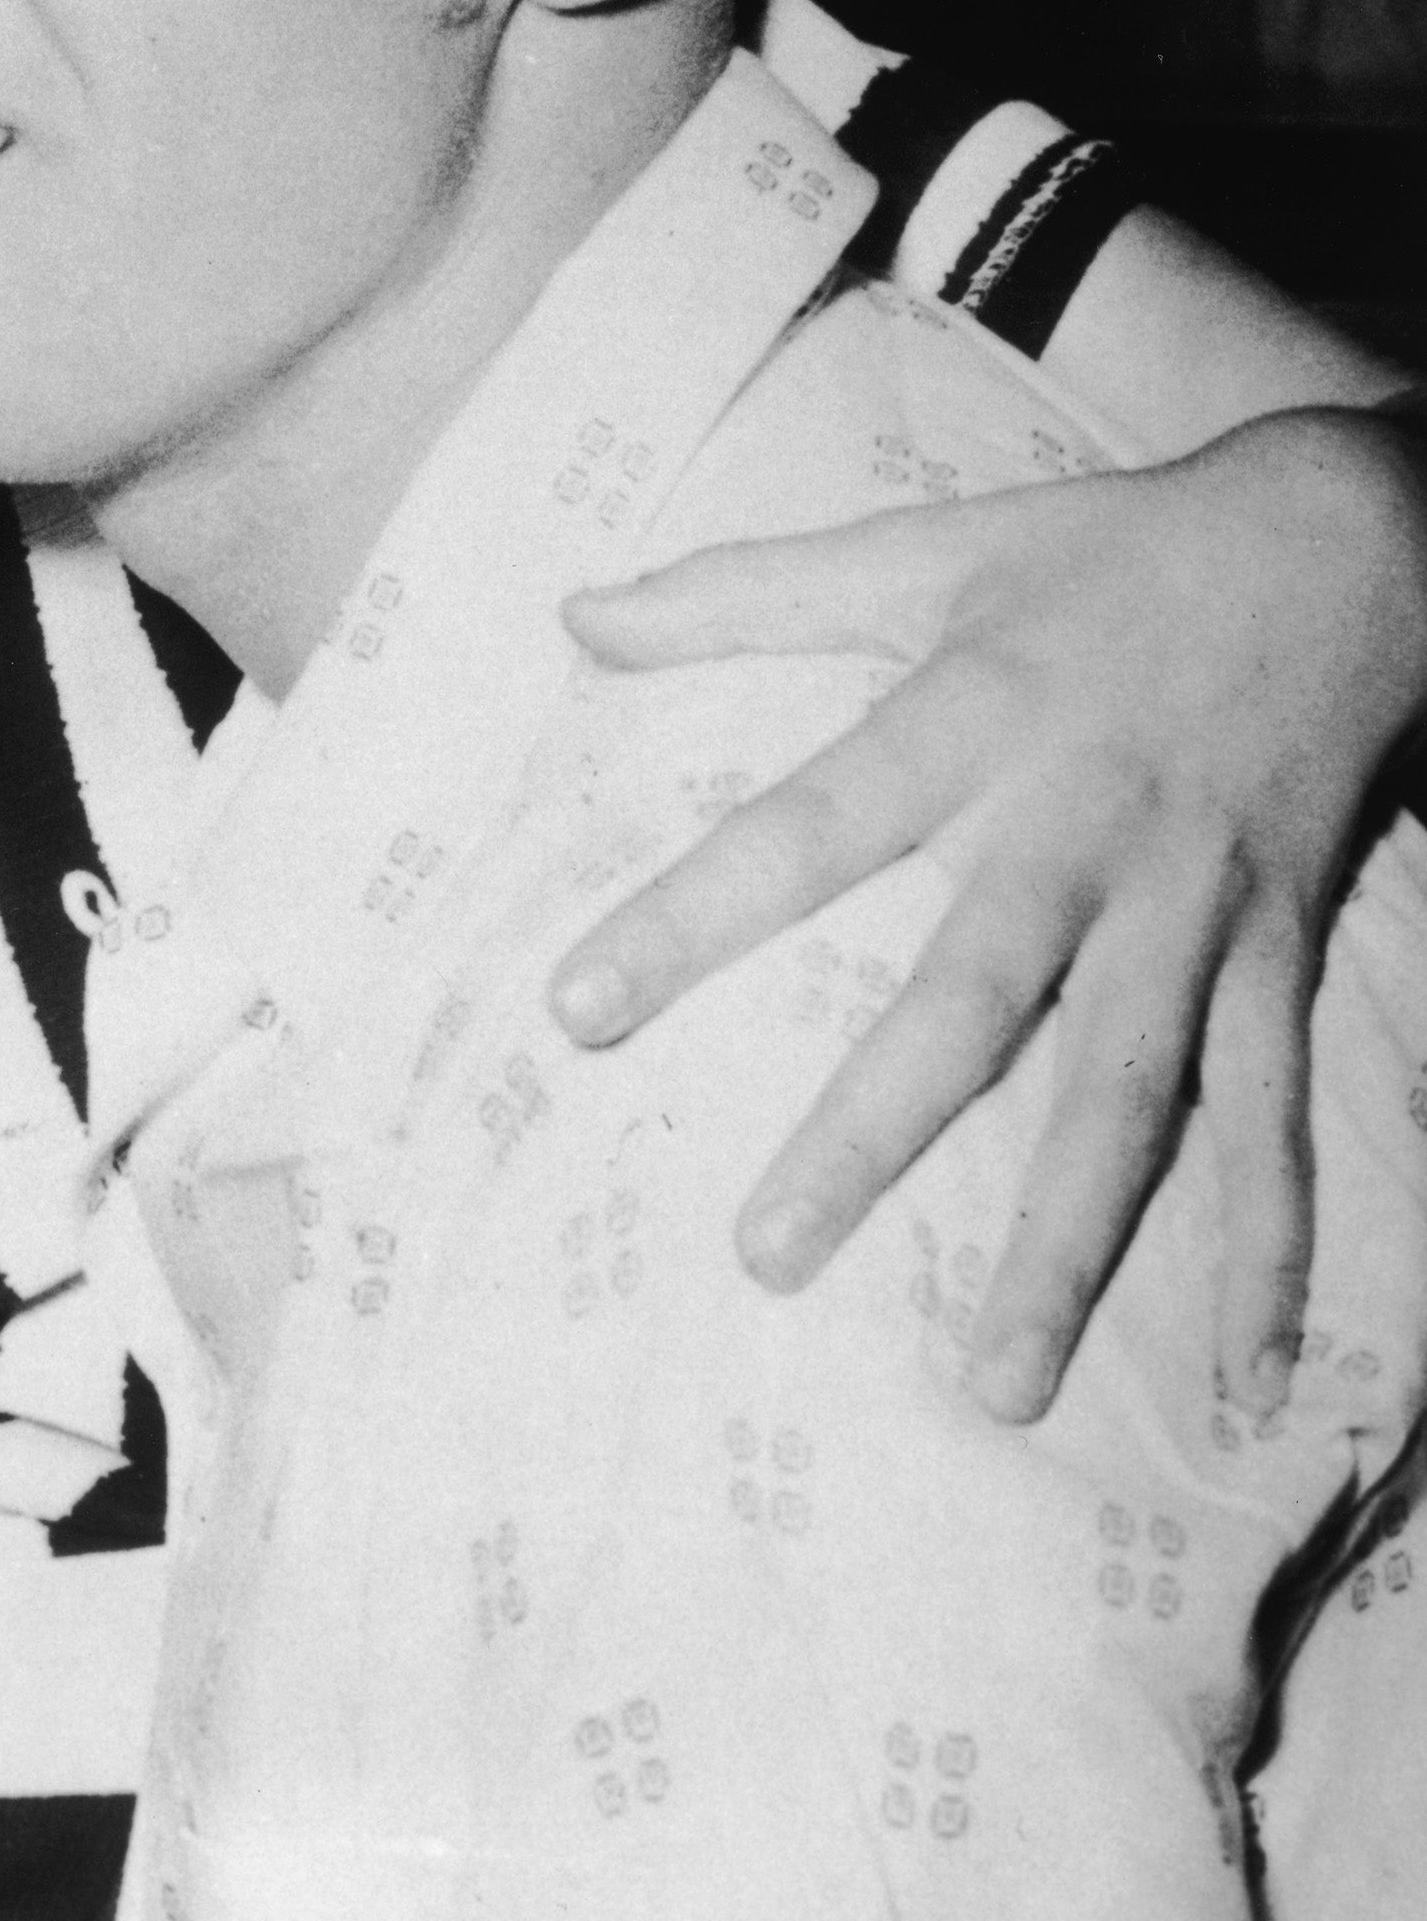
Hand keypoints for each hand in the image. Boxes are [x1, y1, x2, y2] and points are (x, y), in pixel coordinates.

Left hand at [546, 409, 1426, 1420]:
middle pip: (968, 1000)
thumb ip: (743, 591)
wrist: (1352, 536)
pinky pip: (1274, 1109)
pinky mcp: (1279, 950)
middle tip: (768, 1256)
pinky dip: (1271, 1239)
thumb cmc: (1106, 552)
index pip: (807, 829)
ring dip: (1069, 1243)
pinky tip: (1248, 1369)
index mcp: (972, 723)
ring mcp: (1189, 905)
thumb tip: (572, 616)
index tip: (575, 1010)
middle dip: (871, 1132)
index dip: (692, 915)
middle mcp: (1079, 829)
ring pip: (1126, 1094)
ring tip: (998, 1384)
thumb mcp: (924, 545)